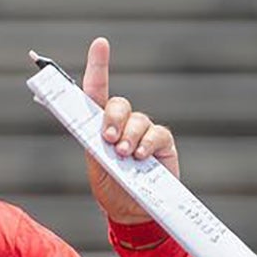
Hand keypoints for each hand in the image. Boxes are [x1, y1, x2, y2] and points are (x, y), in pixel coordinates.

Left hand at [79, 36, 176, 225]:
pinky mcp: (162, 143)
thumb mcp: (96, 166)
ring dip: (128, 135)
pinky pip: (156, 134)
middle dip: (111, 118)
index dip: (98, 65)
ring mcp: (143, 132)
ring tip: (124, 155)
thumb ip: (94, 145)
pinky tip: (140, 156)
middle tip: (108, 140)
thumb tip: (98, 131)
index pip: (97, 90)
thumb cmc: (111, 187)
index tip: (101, 43)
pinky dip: (146, 143)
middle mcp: (122, 123)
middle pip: (117, 104)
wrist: (131, 212)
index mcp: (100, 125)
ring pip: (136, 119)